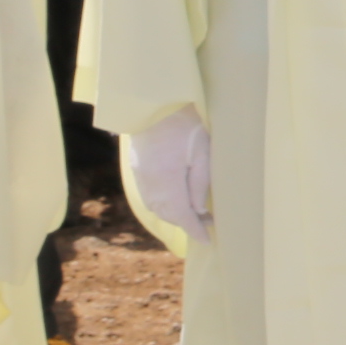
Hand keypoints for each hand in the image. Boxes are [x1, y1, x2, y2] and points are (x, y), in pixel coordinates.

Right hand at [133, 109, 211, 237]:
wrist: (153, 105)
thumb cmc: (184, 124)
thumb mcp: (202, 151)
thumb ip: (200, 182)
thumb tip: (198, 210)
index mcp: (168, 179)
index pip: (183, 214)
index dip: (195, 229)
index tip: (207, 240)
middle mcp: (151, 183)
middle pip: (169, 214)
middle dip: (187, 223)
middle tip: (208, 223)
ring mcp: (141, 177)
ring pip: (158, 208)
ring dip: (175, 215)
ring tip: (195, 214)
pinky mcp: (137, 171)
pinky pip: (150, 198)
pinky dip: (164, 206)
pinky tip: (176, 202)